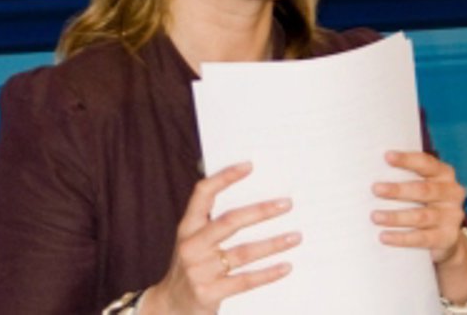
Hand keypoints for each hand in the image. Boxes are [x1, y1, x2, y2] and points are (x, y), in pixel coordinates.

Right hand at [145, 162, 300, 314]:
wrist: (170, 306)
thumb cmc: (191, 267)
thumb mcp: (194, 242)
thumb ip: (213, 223)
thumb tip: (255, 202)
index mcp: (187, 227)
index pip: (202, 194)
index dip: (224, 178)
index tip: (249, 166)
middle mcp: (191, 246)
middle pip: (229, 222)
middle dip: (261, 211)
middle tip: (287, 203)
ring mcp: (198, 271)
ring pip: (243, 253)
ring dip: (273, 244)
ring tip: (296, 236)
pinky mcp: (209, 293)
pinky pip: (245, 281)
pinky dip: (268, 273)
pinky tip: (285, 266)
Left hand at [371, 151, 466, 301]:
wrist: (446, 236)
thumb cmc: (424, 202)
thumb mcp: (421, 186)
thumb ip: (404, 176)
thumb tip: (369, 168)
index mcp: (444, 174)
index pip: (426, 164)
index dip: (407, 160)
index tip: (387, 156)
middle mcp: (452, 193)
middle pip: (423, 190)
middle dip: (398, 190)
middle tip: (375, 189)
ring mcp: (451, 216)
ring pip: (421, 216)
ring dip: (396, 217)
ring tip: (375, 216)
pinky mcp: (447, 237)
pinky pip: (422, 238)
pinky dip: (401, 238)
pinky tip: (384, 237)